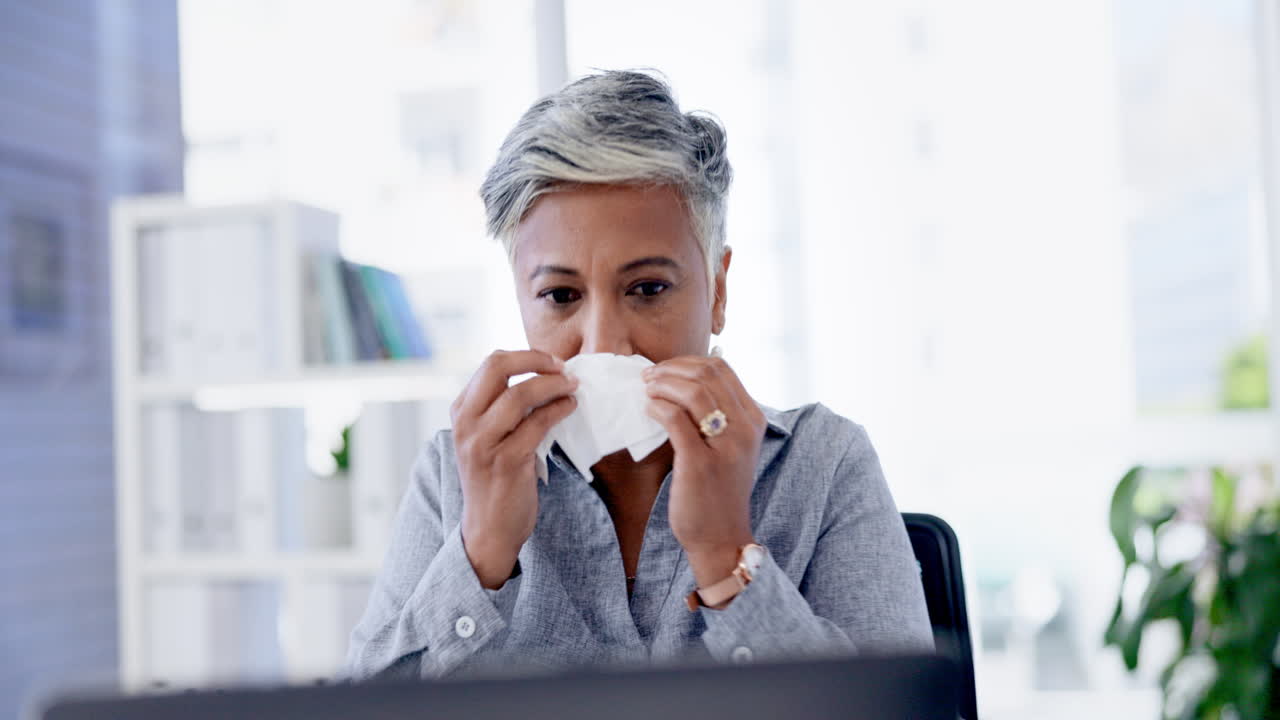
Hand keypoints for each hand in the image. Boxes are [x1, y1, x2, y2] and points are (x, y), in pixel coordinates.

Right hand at [452, 350, 577, 588]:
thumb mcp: (486, 438)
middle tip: (563, 367)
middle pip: (498, 367)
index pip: (491, 363)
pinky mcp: (506, 462)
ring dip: (553, 385)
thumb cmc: (494, 480)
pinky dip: (558, 410)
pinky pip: (537, 424)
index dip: (526, 356)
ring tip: (573, 387)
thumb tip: (542, 374)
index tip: (552, 363)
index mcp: (461, 411)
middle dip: (536, 359)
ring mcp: (483, 443)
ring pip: (519, 395)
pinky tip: (570, 408)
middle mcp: (466, 424)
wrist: (488, 529)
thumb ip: (501, 408)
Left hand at [642, 355, 765, 587]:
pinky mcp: (701, 463)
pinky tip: (647, 410)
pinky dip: (657, 407)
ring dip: (662, 384)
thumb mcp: (730, 447)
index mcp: (753, 419)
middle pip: (707, 374)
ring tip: (646, 390)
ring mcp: (726, 446)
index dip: (687, 362)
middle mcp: (745, 428)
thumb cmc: (719, 490)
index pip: (722, 369)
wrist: (722, 537)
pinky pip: (675, 419)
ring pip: (693, 391)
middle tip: (648, 377)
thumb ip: (718, 415)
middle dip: (671, 368)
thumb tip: (683, 380)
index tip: (664, 370)